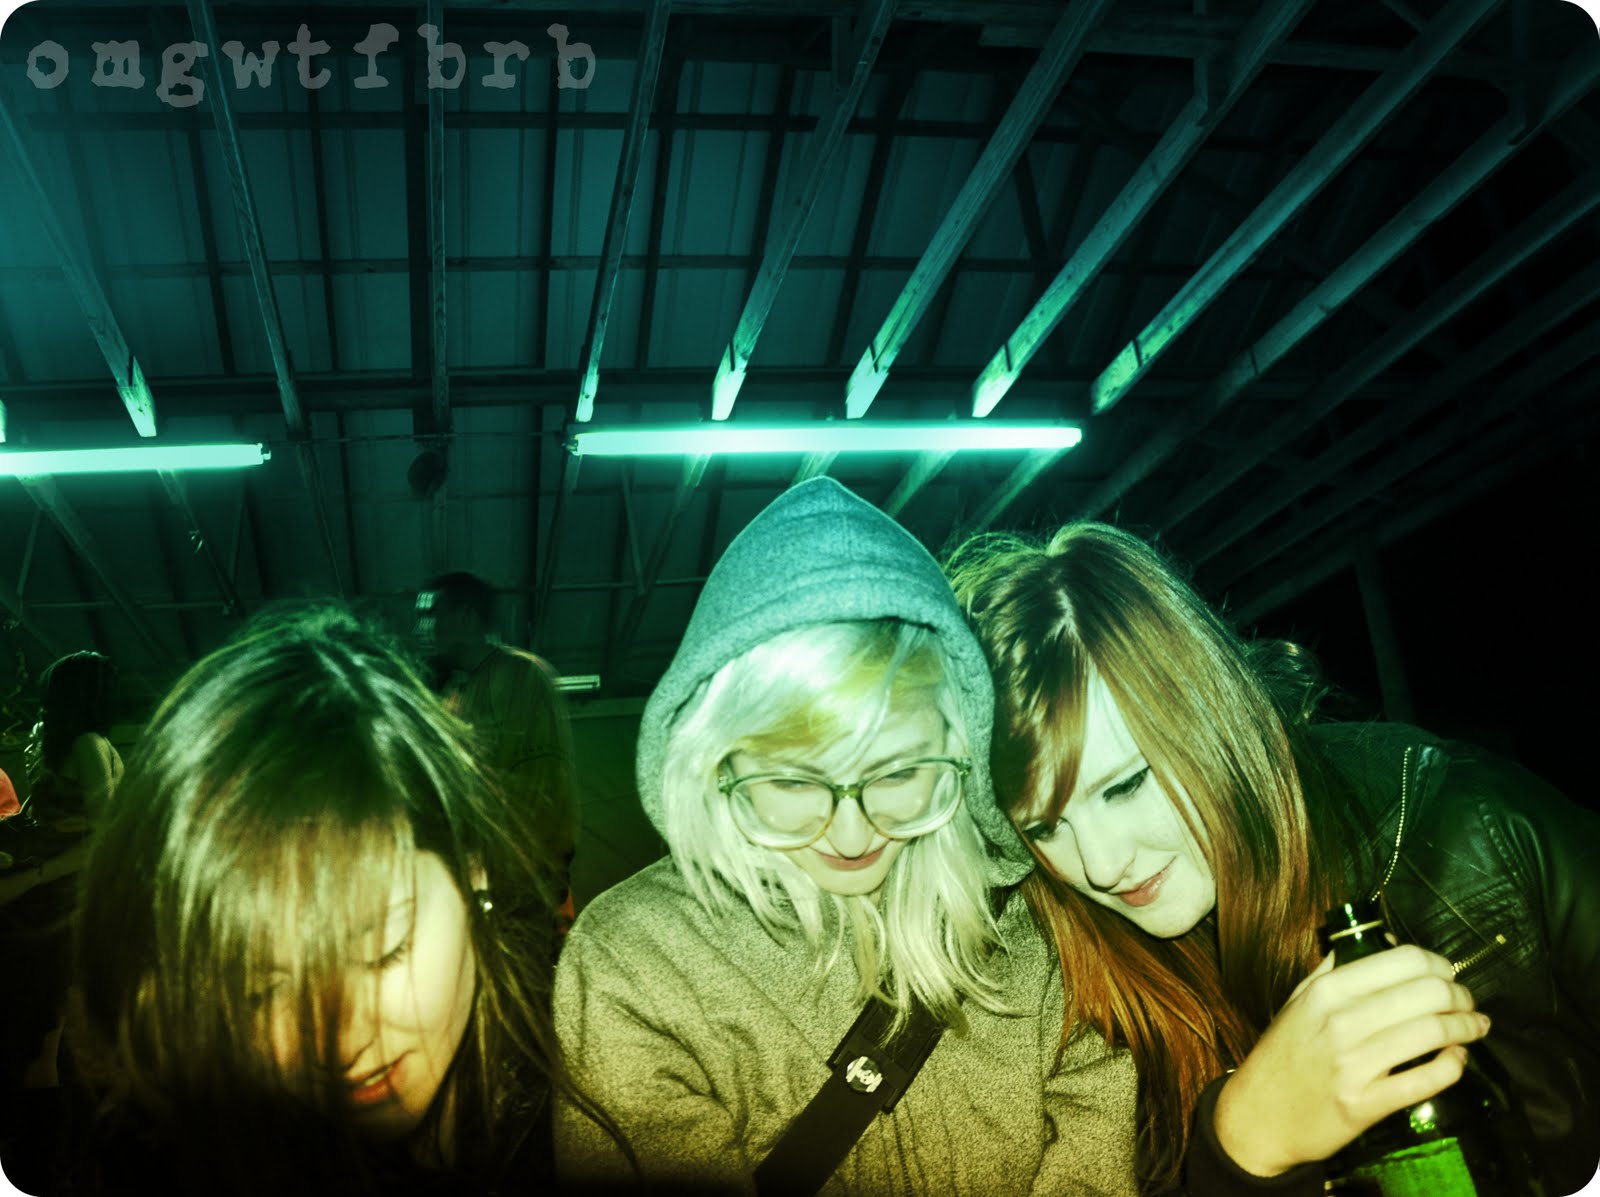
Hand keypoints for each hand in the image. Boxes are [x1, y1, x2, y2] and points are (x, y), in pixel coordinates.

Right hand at [1212, 944, 1489, 1176]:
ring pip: (1433, 1032)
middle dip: (1460, 995)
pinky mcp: (1366, 1104)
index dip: (1439, 963)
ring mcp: (1354, 1064)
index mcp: (1327, 990)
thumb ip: (1337, 968)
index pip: (1403, 960)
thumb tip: (1387, 942)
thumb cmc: (1284, 1055)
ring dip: (1466, 1027)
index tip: (1448, 974)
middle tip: (1467, 1002)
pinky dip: (1453, 1066)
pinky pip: (1426, 1080)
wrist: (1259, 1116)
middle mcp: (1341, 1021)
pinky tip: (1456, 1059)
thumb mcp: (1299, 1001)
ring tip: (1475, 1027)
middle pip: (1427, 992)